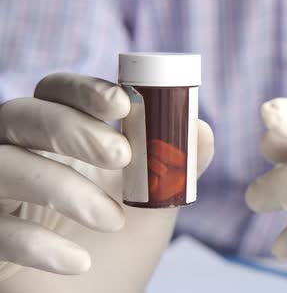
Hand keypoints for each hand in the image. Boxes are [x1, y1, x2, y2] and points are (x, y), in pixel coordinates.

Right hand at [0, 73, 213, 290]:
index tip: (123, 104)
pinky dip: (36, 243)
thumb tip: (202, 129)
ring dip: (63, 188)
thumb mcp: (156, 203)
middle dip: (73, 129)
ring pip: (3, 165)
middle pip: (22, 114)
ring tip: (113, 221)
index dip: (84, 89)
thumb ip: (177, 165)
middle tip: (122, 156)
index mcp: (61, 136)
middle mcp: (19, 153)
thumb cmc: (121, 243)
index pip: (57, 91)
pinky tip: (79, 262)